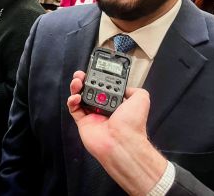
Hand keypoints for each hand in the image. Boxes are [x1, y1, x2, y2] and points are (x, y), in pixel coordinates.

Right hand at [67, 71, 166, 194]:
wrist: (122, 142)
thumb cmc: (132, 124)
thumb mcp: (141, 99)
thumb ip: (135, 90)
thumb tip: (126, 87)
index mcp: (116, 103)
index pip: (105, 86)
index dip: (99, 78)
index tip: (95, 71)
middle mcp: (104, 108)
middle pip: (90, 90)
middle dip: (85, 80)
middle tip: (81, 74)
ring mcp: (92, 115)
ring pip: (80, 97)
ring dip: (76, 87)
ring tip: (77, 82)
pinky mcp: (83, 122)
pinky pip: (74, 109)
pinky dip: (72, 101)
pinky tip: (75, 97)